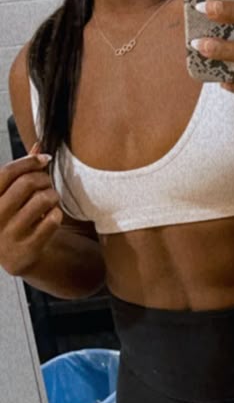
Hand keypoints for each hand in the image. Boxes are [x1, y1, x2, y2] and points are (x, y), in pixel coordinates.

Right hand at [0, 145, 63, 277]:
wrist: (17, 257)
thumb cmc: (15, 218)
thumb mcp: (12, 195)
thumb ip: (23, 172)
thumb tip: (39, 145)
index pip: (7, 172)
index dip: (29, 161)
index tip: (45, 159)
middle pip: (28, 183)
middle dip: (44, 179)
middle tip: (48, 184)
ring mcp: (8, 235)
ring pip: (43, 200)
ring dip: (53, 196)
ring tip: (51, 200)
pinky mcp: (27, 249)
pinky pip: (53, 220)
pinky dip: (57, 214)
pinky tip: (52, 217)